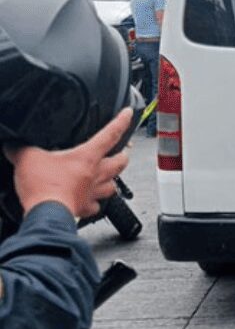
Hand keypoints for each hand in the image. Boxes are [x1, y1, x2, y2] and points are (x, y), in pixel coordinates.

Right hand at [5, 109, 131, 217]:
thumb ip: (21, 148)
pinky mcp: (84, 208)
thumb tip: (13, 145)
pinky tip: (91, 202)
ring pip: (113, 186)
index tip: (128, 114)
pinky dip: (95, 204)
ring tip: (110, 177)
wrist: (45, 214)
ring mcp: (91, 193)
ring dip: (113, 180)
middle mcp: (95, 174)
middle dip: (123, 155)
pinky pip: (96, 206)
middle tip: (122, 151)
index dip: (121, 122)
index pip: (110, 134)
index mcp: (87, 157)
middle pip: (121, 162)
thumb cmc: (43, 187)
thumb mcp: (28, 158)